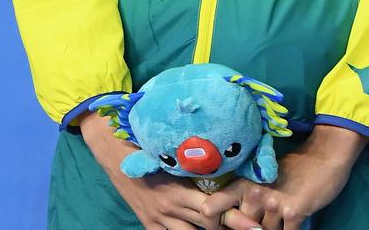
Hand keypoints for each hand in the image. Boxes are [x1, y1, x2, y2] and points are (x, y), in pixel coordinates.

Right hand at [78, 110, 260, 229]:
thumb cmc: (149, 147)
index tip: (252, 222)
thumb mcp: (173, 155)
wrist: (116, 156)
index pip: (211, 211)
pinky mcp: (149, 227)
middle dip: (228, 227)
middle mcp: (171, 210)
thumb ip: (196, 162)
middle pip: (206, 226)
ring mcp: (160, 221)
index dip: (232, 218)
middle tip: (252, 227)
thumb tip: (226, 154)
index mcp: (178, 192)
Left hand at [201, 125, 368, 229]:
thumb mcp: (266, 176)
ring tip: (281, 216)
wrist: (324, 156)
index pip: (214, 205)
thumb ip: (250, 194)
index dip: (211, 221)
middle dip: (250, 228)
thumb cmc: (294, 167)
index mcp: (245, 182)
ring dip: (273, 229)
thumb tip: (236, 217)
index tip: (218, 227)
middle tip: (265, 216)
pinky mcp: (294, 213)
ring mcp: (274, 203)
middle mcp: (256, 193)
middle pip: (241, 227)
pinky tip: (293, 223)